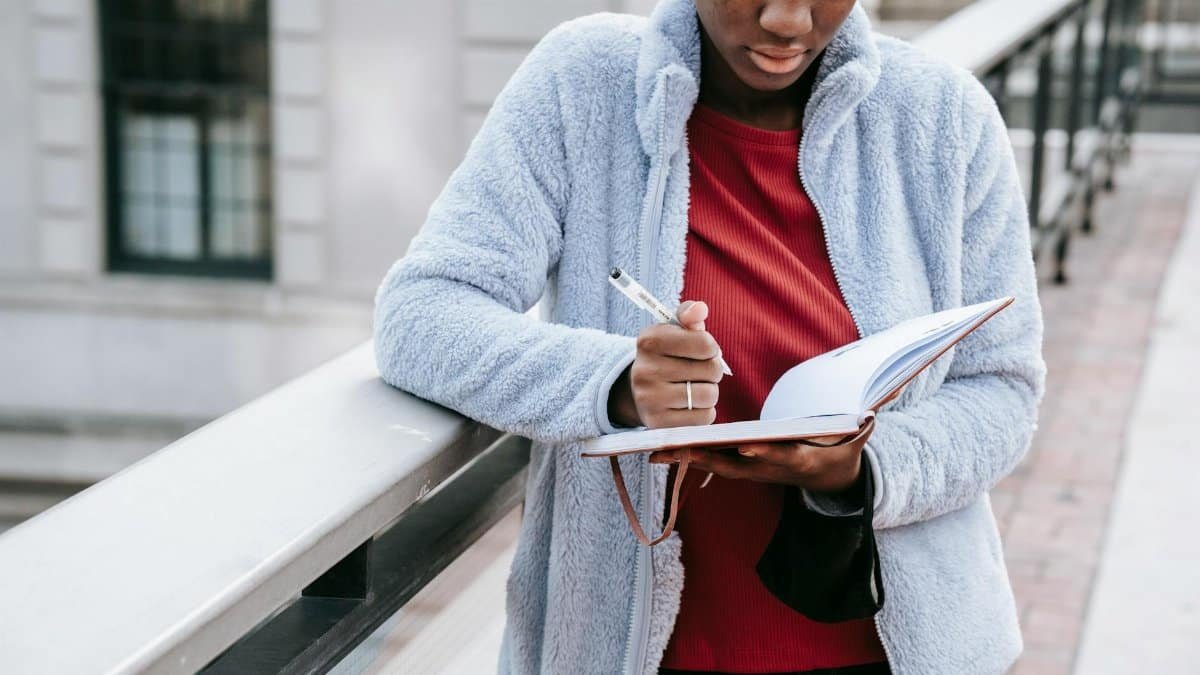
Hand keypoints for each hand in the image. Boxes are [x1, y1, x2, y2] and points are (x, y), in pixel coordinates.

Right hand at [607, 300, 724, 428]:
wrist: (637, 391)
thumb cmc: (665, 356)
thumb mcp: (673, 331)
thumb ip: (689, 315)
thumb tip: (700, 309)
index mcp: (649, 340)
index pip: (704, 344)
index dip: (711, 347)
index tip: (702, 350)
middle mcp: (645, 370)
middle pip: (711, 370)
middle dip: (712, 370)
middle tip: (699, 371)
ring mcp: (650, 399)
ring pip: (709, 395)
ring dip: (710, 392)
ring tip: (695, 387)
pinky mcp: (658, 424)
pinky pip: (704, 418)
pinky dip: (704, 411)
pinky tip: (690, 405)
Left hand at [648, 419, 874, 493]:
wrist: (831, 480)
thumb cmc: (841, 452)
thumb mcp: (856, 443)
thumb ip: (863, 429)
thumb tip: (874, 413)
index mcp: (798, 459)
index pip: (780, 456)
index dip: (765, 452)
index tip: (747, 446)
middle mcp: (771, 468)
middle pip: (736, 464)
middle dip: (708, 457)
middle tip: (678, 450)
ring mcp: (755, 470)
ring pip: (717, 464)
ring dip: (688, 459)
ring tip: (656, 451)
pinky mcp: (742, 467)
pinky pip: (712, 462)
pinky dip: (689, 457)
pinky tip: (662, 450)